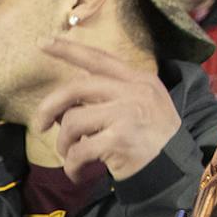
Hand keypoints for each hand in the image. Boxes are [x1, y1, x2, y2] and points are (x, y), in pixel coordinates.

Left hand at [33, 38, 182, 181]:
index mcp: (138, 80)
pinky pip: (78, 151)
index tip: (42, 43)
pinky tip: (77, 173)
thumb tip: (63, 105)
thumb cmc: (150, 140)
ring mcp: (127, 113)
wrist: (175, 168)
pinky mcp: (119, 139)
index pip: (98, 59)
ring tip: (71, 155)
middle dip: (49, 108)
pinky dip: (71, 166)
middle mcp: (134, 91)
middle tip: (40, 126)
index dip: (68, 50)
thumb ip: (107, 98)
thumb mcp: (138, 108)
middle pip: (75, 88)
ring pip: (72, 121)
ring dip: (64, 144)